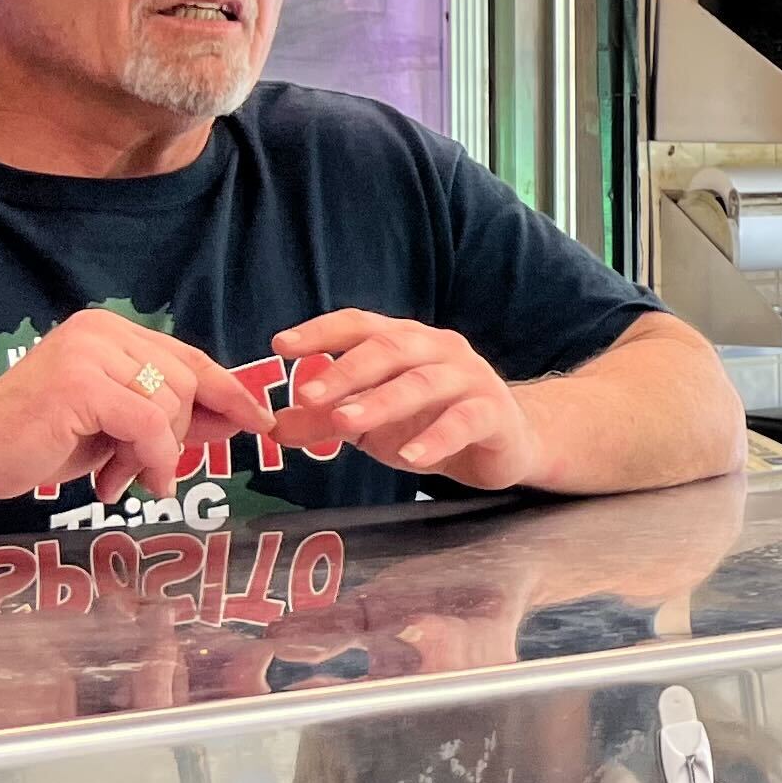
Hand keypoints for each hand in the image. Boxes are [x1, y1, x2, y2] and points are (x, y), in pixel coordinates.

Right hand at [0, 309, 267, 508]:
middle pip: (186, 382)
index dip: (228, 391)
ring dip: (158, 453)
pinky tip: (125, 484)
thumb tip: (234, 419)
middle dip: (179, 435)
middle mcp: (102, 331)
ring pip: (169, 404)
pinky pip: (147, 425)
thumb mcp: (115, 427)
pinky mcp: (79, 384)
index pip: (188, 358)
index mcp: (111, 332)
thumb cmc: (39, 440)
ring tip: (123, 478)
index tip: (258, 421)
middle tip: (150, 473)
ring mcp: (89, 353)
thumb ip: (168, 416)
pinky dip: (150, 459)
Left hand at [272, 310, 545, 490]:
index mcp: (405, 342)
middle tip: (307, 394)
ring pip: (423, 383)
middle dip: (345, 371)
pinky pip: (465, 421)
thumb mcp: (371, 424)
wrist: (507, 443)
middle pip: (389, 348)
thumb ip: (324, 422)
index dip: (321, 332)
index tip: (280, 346)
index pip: (360, 326)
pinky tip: (410, 457)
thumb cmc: (432, 422)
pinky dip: (436, 438)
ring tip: (344, 422)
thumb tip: (274, 426)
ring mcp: (470, 378)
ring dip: (381, 401)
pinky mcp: (494, 413)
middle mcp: (438, 350)